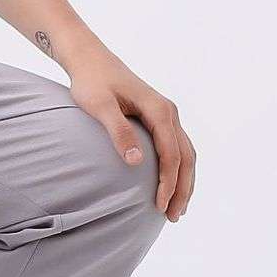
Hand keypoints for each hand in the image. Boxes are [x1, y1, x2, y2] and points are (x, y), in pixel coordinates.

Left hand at [63, 50, 196, 220]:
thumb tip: (136, 162)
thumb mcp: (99, 106)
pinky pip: (177, 147)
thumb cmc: (91, 82)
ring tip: (177, 208)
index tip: (159, 206)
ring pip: (186, 153)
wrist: (90, 59)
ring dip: (184, 181)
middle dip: (182, 188)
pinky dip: (179, 168)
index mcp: (159, 110)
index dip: (168, 182)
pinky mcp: (159, 117)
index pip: (171, 154)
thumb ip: (118, 131)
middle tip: (173, 216)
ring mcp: (167, 114)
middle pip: (186, 157)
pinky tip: (171, 184)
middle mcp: (169, 112)